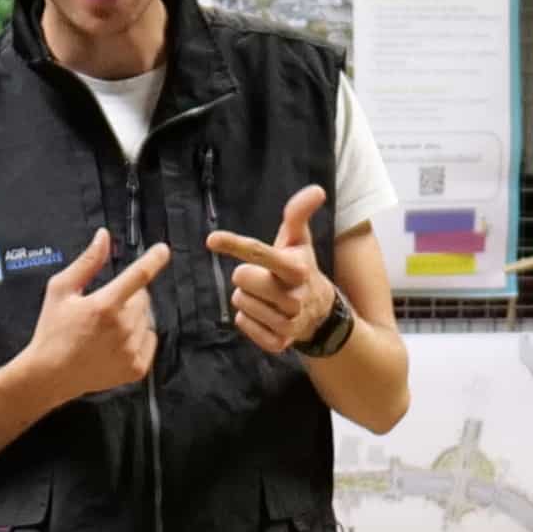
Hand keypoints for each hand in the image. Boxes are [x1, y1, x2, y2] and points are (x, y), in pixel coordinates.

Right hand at [26, 229, 169, 404]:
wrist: (50, 374)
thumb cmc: (52, 331)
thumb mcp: (61, 290)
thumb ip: (87, 262)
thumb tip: (104, 237)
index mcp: (104, 305)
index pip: (139, 275)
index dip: (154, 259)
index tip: (163, 251)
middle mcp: (122, 328)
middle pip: (143, 298)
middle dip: (128, 297)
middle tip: (105, 308)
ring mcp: (131, 350)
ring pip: (146, 319)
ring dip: (133, 318)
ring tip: (107, 329)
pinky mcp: (136, 368)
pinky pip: (150, 340)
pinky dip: (139, 338)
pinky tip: (117, 343)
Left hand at [207, 185, 339, 361]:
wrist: (320, 313)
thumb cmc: (300, 269)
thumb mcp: (300, 241)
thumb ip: (299, 215)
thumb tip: (317, 189)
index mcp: (297, 269)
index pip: (258, 253)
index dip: (234, 244)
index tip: (212, 239)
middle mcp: (294, 297)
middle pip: (242, 280)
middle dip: (246, 277)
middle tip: (261, 278)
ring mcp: (287, 322)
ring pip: (241, 304)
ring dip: (247, 298)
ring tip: (265, 297)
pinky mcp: (278, 342)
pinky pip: (244, 325)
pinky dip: (248, 320)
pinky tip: (262, 314)